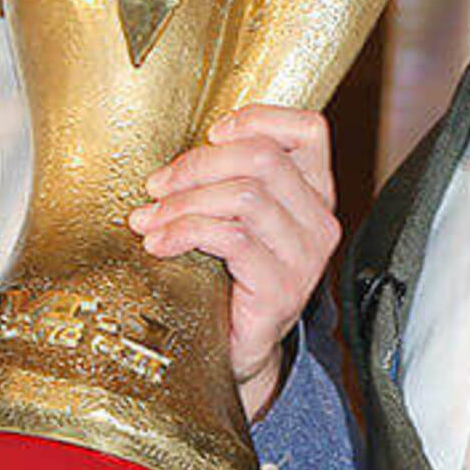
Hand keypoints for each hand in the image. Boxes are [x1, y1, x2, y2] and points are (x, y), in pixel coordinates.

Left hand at [128, 105, 340, 419]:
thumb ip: (231, 177)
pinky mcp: (280, 290)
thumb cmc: (231, 275)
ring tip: (149, 218)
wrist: (238, 351)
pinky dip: (186, 231)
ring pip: (244, 195)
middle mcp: (319, 220)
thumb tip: (179, 153)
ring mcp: (305, 257)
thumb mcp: (241, 216)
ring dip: (184, 201)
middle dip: (198, 164)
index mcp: (315, 191)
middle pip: (263, 157)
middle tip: (158, 184)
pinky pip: (232, 239)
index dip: (258, 118)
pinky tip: (159, 243)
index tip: (212, 133)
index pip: (309, 129)